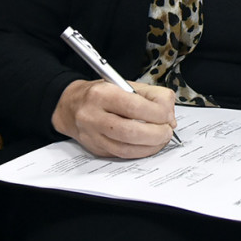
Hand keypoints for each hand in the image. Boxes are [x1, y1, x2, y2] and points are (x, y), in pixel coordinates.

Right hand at [52, 78, 177, 157]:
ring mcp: (93, 136)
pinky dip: (141, 152)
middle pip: (131, 132)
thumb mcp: (125, 84)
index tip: (167, 115)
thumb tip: (169, 116)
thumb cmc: (100, 94)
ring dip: (151, 146)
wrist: (70, 106)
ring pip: (127, 149)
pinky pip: (123, 155)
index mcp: (102, 94)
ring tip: (161, 138)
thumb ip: (152, 96)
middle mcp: (94, 116)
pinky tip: (148, 145)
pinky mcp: (96, 149)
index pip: (134, 107)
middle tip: (167, 131)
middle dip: (156, 134)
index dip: (158, 114)